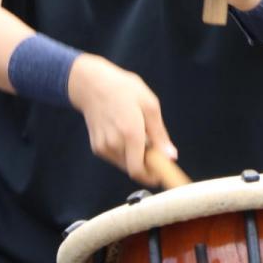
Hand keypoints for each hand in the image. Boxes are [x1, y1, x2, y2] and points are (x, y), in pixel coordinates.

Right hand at [67, 54, 177, 186]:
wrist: (91, 84)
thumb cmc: (123, 89)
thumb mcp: (149, 105)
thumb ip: (160, 135)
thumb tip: (171, 156)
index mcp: (130, 133)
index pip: (139, 170)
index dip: (152, 177)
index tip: (161, 175)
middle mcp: (114, 143)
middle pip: (134, 169)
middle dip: (147, 165)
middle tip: (153, 148)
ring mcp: (103, 147)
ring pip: (125, 164)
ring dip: (136, 157)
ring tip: (137, 134)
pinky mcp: (97, 147)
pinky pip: (116, 158)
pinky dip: (125, 152)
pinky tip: (124, 133)